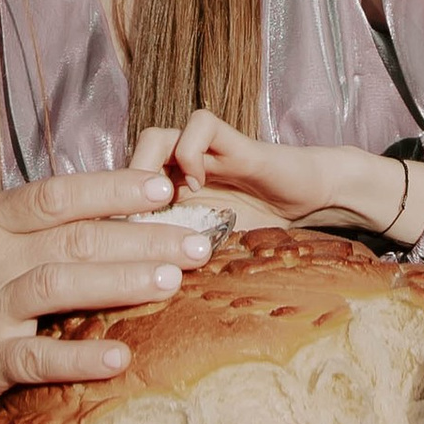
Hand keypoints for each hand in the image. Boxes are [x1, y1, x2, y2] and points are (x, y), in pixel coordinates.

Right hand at [0, 168, 209, 423]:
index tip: (166, 188)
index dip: (115, 188)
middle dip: (143, 237)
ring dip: (120, 281)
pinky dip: (79, 355)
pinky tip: (120, 356)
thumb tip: (117, 215)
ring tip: (171, 282)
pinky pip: (36, 356)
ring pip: (59, 284)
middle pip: (74, 237)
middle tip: (198, 241)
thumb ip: (36, 230)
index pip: (60, 194)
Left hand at [134, 111, 423, 251]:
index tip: (112, 250)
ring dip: (150, 168)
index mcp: (169, 197)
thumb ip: (179, 262)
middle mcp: (180, 171)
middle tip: (130, 226)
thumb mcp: (212, 254)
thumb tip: (138, 297)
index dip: (108, 214)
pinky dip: (190, 153)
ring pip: (155, 136)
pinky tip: (199, 186)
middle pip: (124, 166)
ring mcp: (205, 154)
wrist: (315, 200)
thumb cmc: (262, 229)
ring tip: (164, 203)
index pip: (120, 192)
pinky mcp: (233, 143)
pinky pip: (199, 126)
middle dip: (121, 194)